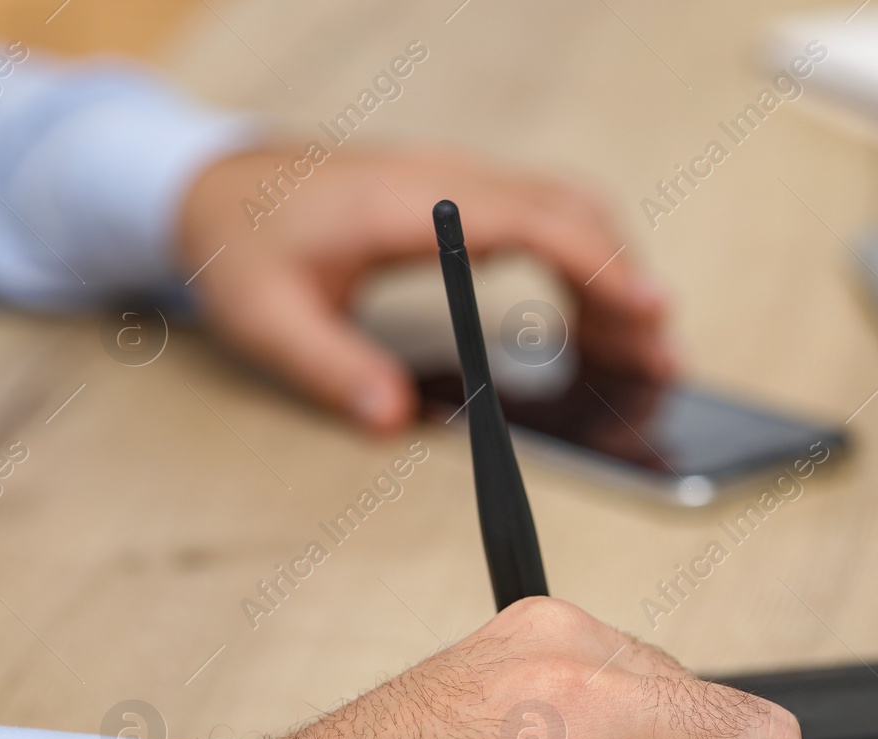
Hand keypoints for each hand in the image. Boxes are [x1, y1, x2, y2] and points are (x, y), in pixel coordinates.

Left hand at [176, 149, 677, 432]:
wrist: (215, 184)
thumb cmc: (242, 243)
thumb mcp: (265, 316)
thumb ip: (329, 367)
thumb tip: (391, 421)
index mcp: (407, 201)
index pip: (531, 219)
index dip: (599, 263)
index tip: (649, 308)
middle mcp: (446, 179)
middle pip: (571, 212)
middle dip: (627, 284)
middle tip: (663, 360)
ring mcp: (459, 182)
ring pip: (568, 212)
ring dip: (613, 277)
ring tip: (644, 355)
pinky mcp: (463, 197)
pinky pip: (545, 220)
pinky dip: (584, 267)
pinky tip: (592, 324)